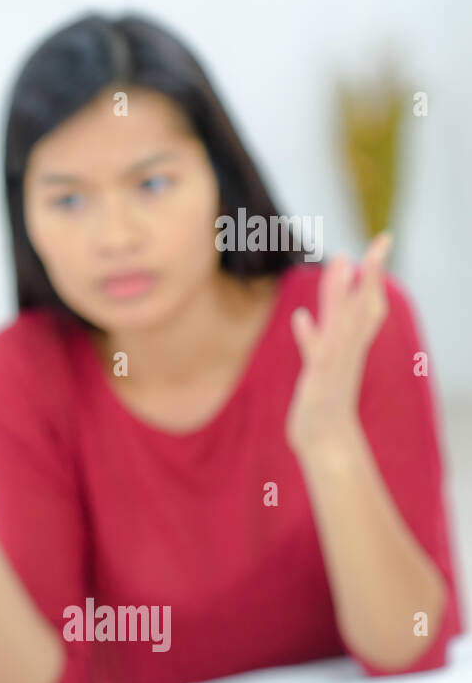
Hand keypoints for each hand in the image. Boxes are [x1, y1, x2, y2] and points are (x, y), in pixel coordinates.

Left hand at [286, 232, 391, 455]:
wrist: (324, 440)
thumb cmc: (322, 402)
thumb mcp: (321, 364)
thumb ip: (317, 337)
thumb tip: (307, 315)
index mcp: (350, 345)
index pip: (367, 303)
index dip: (374, 274)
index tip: (381, 241)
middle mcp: (347, 351)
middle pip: (361, 307)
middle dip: (370, 275)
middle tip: (379, 242)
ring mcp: (335, 366)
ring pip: (343, 324)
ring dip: (341, 294)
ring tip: (343, 262)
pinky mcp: (318, 382)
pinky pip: (315, 356)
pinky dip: (309, 336)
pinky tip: (301, 317)